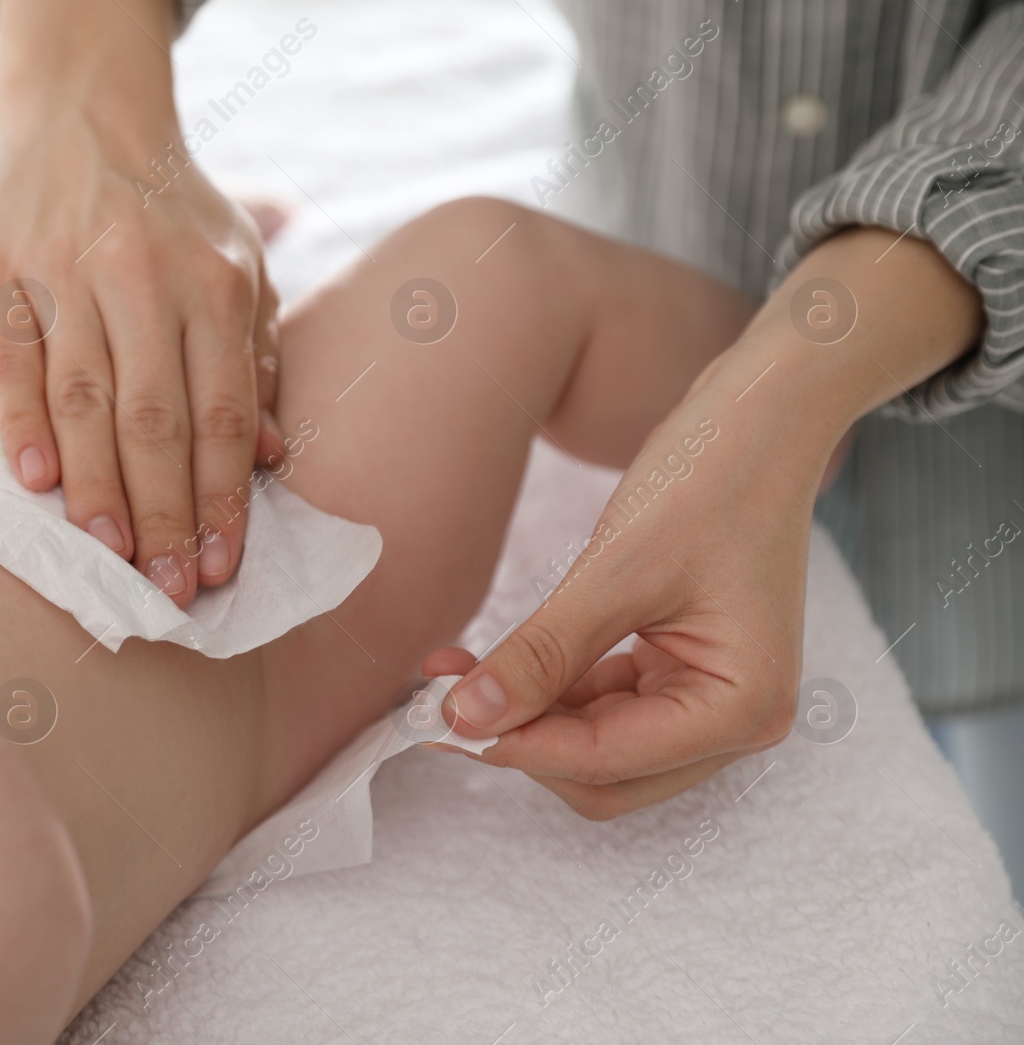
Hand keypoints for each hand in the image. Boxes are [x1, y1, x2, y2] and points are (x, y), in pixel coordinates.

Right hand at [0, 120, 279, 607]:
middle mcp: (144, 279)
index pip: (223, 415)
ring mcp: (66, 273)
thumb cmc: (177, 214)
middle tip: (166, 588)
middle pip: (155, 421)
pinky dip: (22, 425)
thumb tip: (274, 458)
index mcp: (215, 285)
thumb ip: (256, 359)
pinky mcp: (1, 270)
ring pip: (83, 399)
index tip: (219, 568)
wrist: (86, 116)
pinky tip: (35, 485)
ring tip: (108, 555)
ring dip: (96, 487)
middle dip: (164, 513)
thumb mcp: (243, 267)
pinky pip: (11, 361)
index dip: (222, 499)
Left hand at [431, 380, 809, 817]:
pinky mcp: (680, 671)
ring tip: (450, 673)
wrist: (758, 419)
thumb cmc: (709, 481)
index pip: (606, 762)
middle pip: (602, 775)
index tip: (438, 720)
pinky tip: (490, 661)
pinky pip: (602, 708)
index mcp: (743, 709)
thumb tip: (467, 716)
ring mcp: (710, 699)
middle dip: (519, 740)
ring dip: (524, 717)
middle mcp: (736, 722)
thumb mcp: (615, 571)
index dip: (515, 745)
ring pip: (595, 747)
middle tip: (435, 703)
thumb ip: (542, 654)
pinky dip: (546, 689)